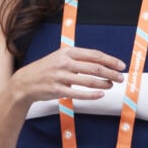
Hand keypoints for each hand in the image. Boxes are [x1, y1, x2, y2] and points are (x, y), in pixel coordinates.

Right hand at [11, 47, 125, 105]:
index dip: (110, 60)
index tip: (121, 65)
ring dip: (103, 83)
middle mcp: (65, 63)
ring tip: (112, 85)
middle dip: (111, 73)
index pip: (95, 55)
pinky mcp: (56, 90)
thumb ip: (80, 58)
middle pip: (95, 68)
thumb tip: (103, 62)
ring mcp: (60, 76)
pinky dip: (92, 95)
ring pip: (89, 81)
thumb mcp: (62, 57)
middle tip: (121, 78)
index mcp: (68, 52)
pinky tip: (100, 95)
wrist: (25, 81)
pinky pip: (78, 93)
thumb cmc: (48, 68)